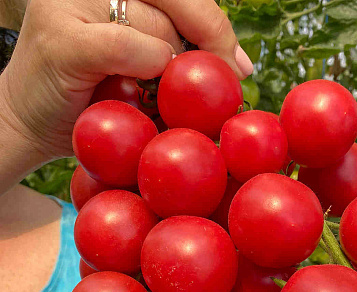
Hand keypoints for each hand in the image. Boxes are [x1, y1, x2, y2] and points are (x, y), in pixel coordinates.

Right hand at [0, 0, 251, 166]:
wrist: (27, 127)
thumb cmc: (91, 102)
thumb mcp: (141, 69)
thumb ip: (178, 53)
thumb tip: (241, 64)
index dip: (214, 25)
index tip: (240, 67)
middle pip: (177, 3)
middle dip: (208, 48)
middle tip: (228, 84)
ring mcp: (72, 2)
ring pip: (158, 28)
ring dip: (172, 74)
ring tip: (160, 101)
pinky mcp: (62, 36)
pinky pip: (126, 46)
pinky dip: (144, 68)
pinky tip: (141, 92)